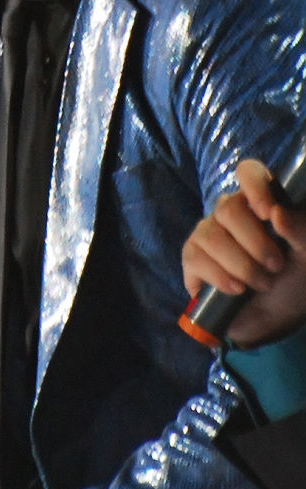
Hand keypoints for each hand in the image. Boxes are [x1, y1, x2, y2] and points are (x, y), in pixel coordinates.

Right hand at [182, 159, 305, 345]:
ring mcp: (207, 234)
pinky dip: (220, 277)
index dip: (254, 187)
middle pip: (228, 208)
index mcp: (260, 201)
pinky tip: (237, 289)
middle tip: (276, 265)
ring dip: (241, 265)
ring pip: (211, 236)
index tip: (268, 213)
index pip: (248, 173)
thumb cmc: (295, 277)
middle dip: (255, 242)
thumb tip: (277, 214)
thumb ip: (299, 229)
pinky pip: (196, 259)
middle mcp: (230, 212)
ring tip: (262, 283)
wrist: (279, 315)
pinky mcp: (192, 259)